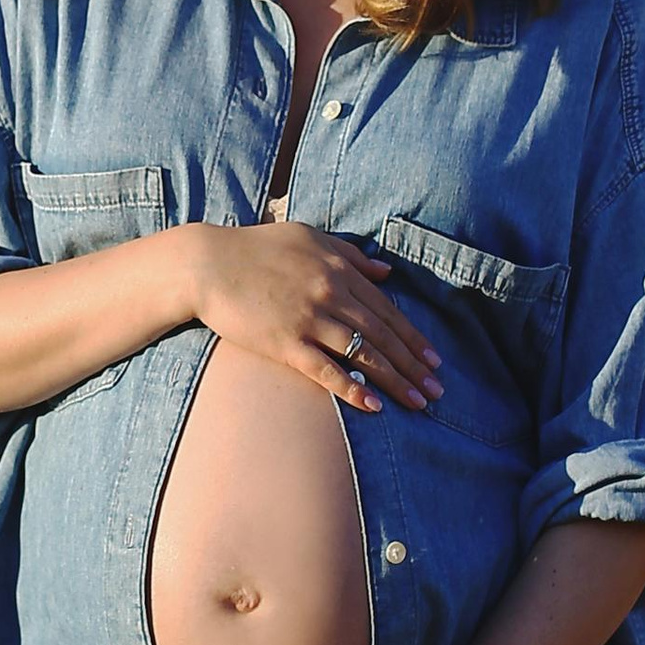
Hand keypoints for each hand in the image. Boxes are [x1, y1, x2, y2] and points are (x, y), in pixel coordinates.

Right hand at [183, 223, 440, 415]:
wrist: (206, 264)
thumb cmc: (255, 248)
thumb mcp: (308, 237)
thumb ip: (350, 253)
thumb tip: (386, 270)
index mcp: (339, 269)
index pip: (387, 309)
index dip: (413, 337)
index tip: (434, 360)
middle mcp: (331, 293)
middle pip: (383, 335)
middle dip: (414, 366)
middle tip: (437, 391)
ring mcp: (309, 319)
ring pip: (363, 355)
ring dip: (395, 382)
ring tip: (418, 404)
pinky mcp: (285, 342)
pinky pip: (326, 370)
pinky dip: (352, 389)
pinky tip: (373, 406)